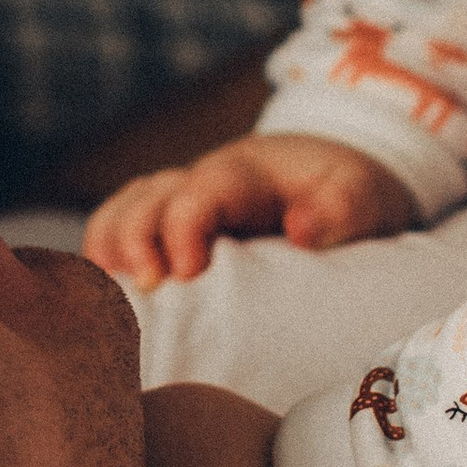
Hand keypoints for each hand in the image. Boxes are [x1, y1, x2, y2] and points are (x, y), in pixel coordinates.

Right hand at [85, 136, 414, 289]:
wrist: (334, 179)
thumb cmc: (349, 192)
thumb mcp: (364, 195)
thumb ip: (340, 208)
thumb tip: (301, 230)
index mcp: (247, 173)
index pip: (202, 188)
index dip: (185, 224)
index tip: (188, 270)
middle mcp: (201, 180)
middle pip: (148, 196)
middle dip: (136, 239)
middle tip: (147, 288)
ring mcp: (180, 200)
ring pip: (125, 208)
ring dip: (110, 247)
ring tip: (108, 294)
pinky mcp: (169, 224)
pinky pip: (120, 227)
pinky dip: (104, 255)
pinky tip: (102, 294)